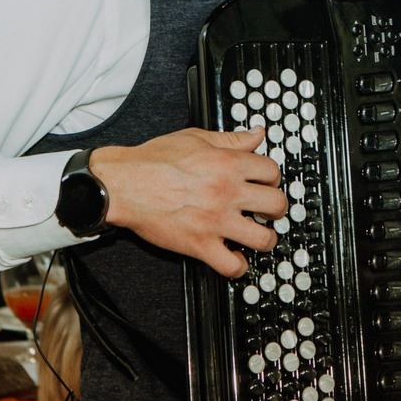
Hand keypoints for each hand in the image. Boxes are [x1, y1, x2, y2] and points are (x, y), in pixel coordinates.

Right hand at [90, 129, 286, 277]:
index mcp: (228, 164)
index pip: (272, 171)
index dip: (272, 177)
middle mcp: (228, 192)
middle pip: (277, 204)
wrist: (123, 184)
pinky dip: (237, 266)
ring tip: (256, 235)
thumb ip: (231, 139)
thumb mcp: (196, 138)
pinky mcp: (200, 245)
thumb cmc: (153, 160)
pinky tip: (233, 258)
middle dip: (276, 208)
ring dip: (264, 239)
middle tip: (267, 210)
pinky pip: (231, 266)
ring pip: (263, 239)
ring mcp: (216, 221)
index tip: (265, 183)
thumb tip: (257, 134)